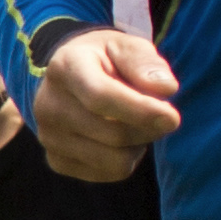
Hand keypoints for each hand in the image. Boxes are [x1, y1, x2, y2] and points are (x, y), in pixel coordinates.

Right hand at [36, 28, 180, 181]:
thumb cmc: (107, 60)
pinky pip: (109, 173)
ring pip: (115, 160)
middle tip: (160, 112)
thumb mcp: (127, 46)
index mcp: (64, 68)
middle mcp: (48, 105)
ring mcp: (48, 136)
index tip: (172, 117)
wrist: (72, 77)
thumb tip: (166, 88)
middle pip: (114, 134)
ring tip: (135, 123)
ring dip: (138, 144)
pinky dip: (125, 159)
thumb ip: (146, 62)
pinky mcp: (56, 161)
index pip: (100, 97)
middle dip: (149, 128)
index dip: (139, 110)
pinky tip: (119, 139)